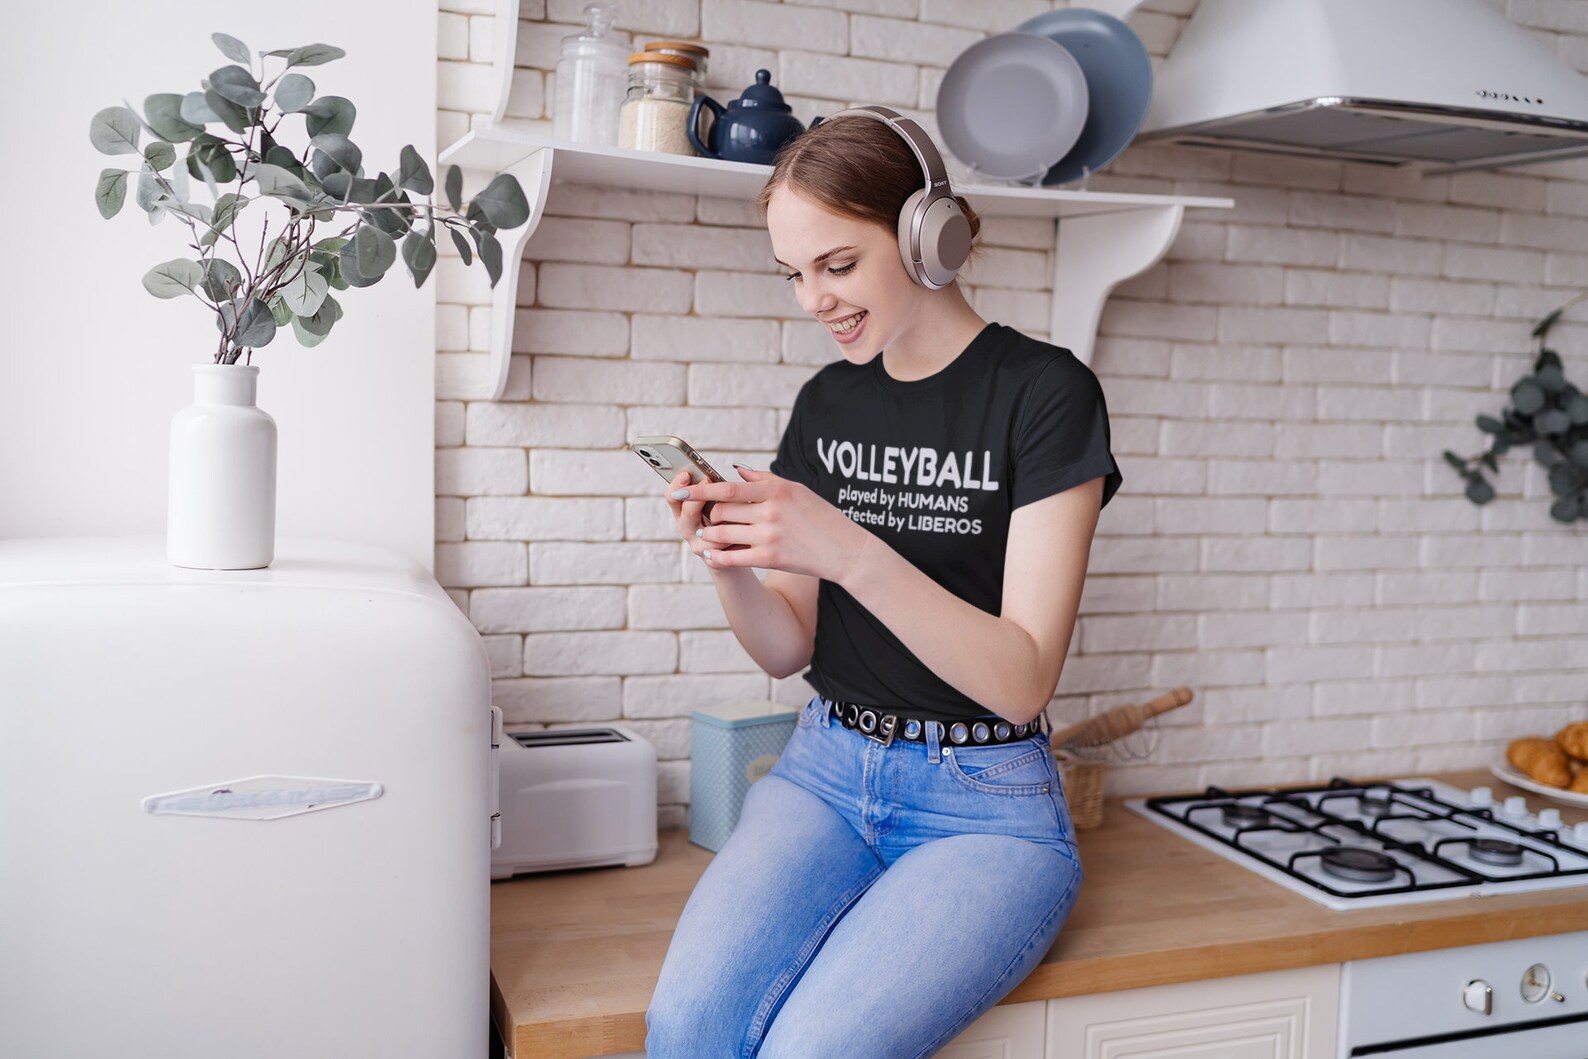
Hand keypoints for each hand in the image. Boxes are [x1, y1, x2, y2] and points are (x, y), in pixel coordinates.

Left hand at [678, 466, 869, 580]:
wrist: (844, 549)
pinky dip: (717, 555)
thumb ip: (764, 480)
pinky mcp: (770, 558)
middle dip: (708, 514)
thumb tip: (735, 472)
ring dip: (710, 534)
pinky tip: (711, 553)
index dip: (700, 489)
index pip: (728, 488)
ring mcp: (769, 536)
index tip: (679, 489)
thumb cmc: (820, 516)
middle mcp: (770, 511)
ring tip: (706, 534)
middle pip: (721, 511)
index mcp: (775, 490)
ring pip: (722, 534)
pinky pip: (732, 557)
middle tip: (703, 515)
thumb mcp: (796, 490)